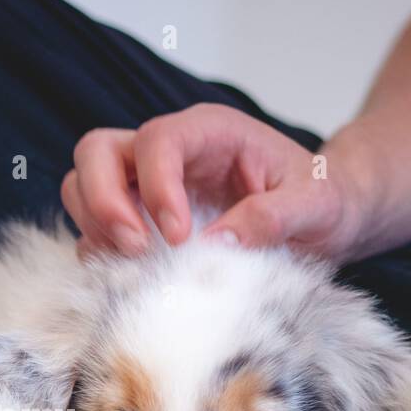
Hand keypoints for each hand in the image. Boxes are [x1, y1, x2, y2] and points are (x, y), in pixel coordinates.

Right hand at [61, 103, 362, 259]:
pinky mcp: (140, 222)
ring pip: (83, 185)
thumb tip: (216, 243)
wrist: (327, 220)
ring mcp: (146, 186)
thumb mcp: (316, 206)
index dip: (156, 188)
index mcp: (209, 132)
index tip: (178, 236)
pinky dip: (101, 254)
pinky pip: (95, 230)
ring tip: (134, 263)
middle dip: (103, 202)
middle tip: (135, 248)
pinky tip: (134, 278)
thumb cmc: (323, 201)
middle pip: (97, 152)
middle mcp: (168, 152)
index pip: (156, 141)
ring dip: (96, 226)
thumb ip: (274, 217)